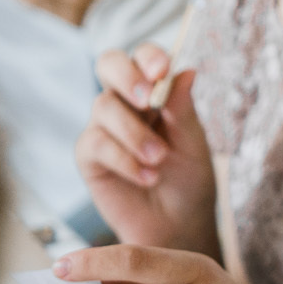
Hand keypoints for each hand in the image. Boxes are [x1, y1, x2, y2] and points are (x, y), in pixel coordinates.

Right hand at [75, 43, 217, 252]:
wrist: (179, 226)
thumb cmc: (189, 181)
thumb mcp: (193, 144)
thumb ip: (183, 110)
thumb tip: (187, 70)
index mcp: (155, 92)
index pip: (143, 57)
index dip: (149, 57)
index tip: (163, 69)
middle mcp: (125, 103)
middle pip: (108, 63)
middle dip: (126, 75)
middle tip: (146, 99)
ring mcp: (103, 128)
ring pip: (103, 106)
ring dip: (134, 132)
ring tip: (159, 159)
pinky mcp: (89, 157)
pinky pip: (96, 144)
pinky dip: (124, 159)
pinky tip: (147, 176)